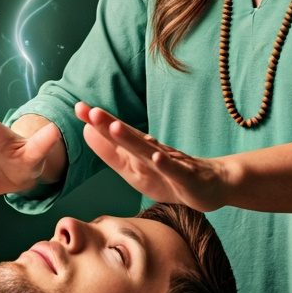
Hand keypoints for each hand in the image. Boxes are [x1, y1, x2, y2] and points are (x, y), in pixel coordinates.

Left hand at [75, 102, 231, 211]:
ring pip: (149, 150)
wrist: (212, 185)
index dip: (98, 123)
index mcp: (140, 151)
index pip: (117, 134)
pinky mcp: (188, 177)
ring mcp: (172, 163)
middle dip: (110, 125)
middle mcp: (154, 151)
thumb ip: (111, 153)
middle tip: (90, 111)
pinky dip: (166, 164)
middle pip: (130, 136)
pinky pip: (176, 170)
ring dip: (132, 139)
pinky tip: (157, 157)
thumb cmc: (169, 177)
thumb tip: (86, 132)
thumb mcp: (135, 169)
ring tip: (114, 127)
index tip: (78, 107)